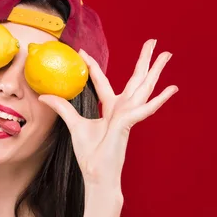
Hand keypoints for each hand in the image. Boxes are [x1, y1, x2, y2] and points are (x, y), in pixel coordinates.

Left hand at [38, 39, 178, 185]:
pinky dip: (159, 100)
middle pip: (134, 79)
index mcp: (109, 109)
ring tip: (168, 54)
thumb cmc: (90, 154)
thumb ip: (63, 108)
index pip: (101, 82)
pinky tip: (172, 89)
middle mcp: (121, 109)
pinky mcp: (129, 124)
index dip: (93, 66)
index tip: (83, 52)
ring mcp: (128, 116)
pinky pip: (145, 110)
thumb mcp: (74, 125)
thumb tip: (44, 96)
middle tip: (153, 41)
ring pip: (144, 88)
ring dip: (156, 71)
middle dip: (144, 60)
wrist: (97, 175)